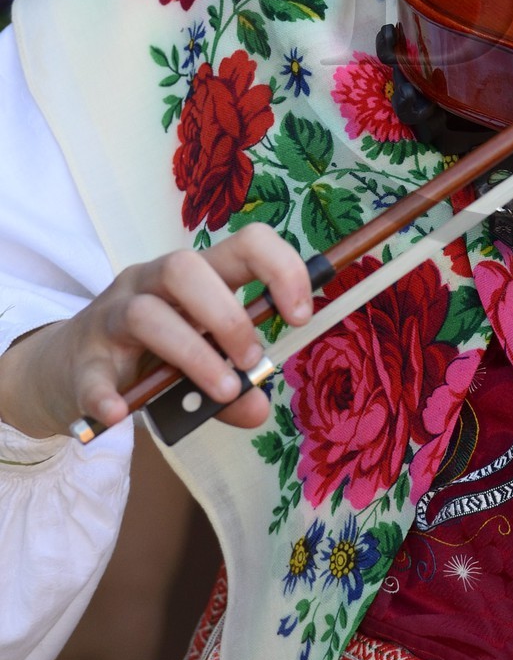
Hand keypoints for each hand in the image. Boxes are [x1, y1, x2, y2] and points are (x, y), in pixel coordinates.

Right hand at [0, 225, 312, 441]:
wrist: (64, 370)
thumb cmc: (147, 357)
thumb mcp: (196, 366)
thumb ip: (232, 387)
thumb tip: (258, 409)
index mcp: (194, 277)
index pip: (243, 244)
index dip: (280, 269)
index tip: (301, 315)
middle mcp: (151, 283)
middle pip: (186, 267)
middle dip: (230, 315)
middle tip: (253, 362)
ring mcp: (111, 316)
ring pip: (146, 313)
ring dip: (192, 353)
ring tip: (222, 391)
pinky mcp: (81, 360)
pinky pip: (92, 374)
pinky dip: (107, 395)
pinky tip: (120, 415)